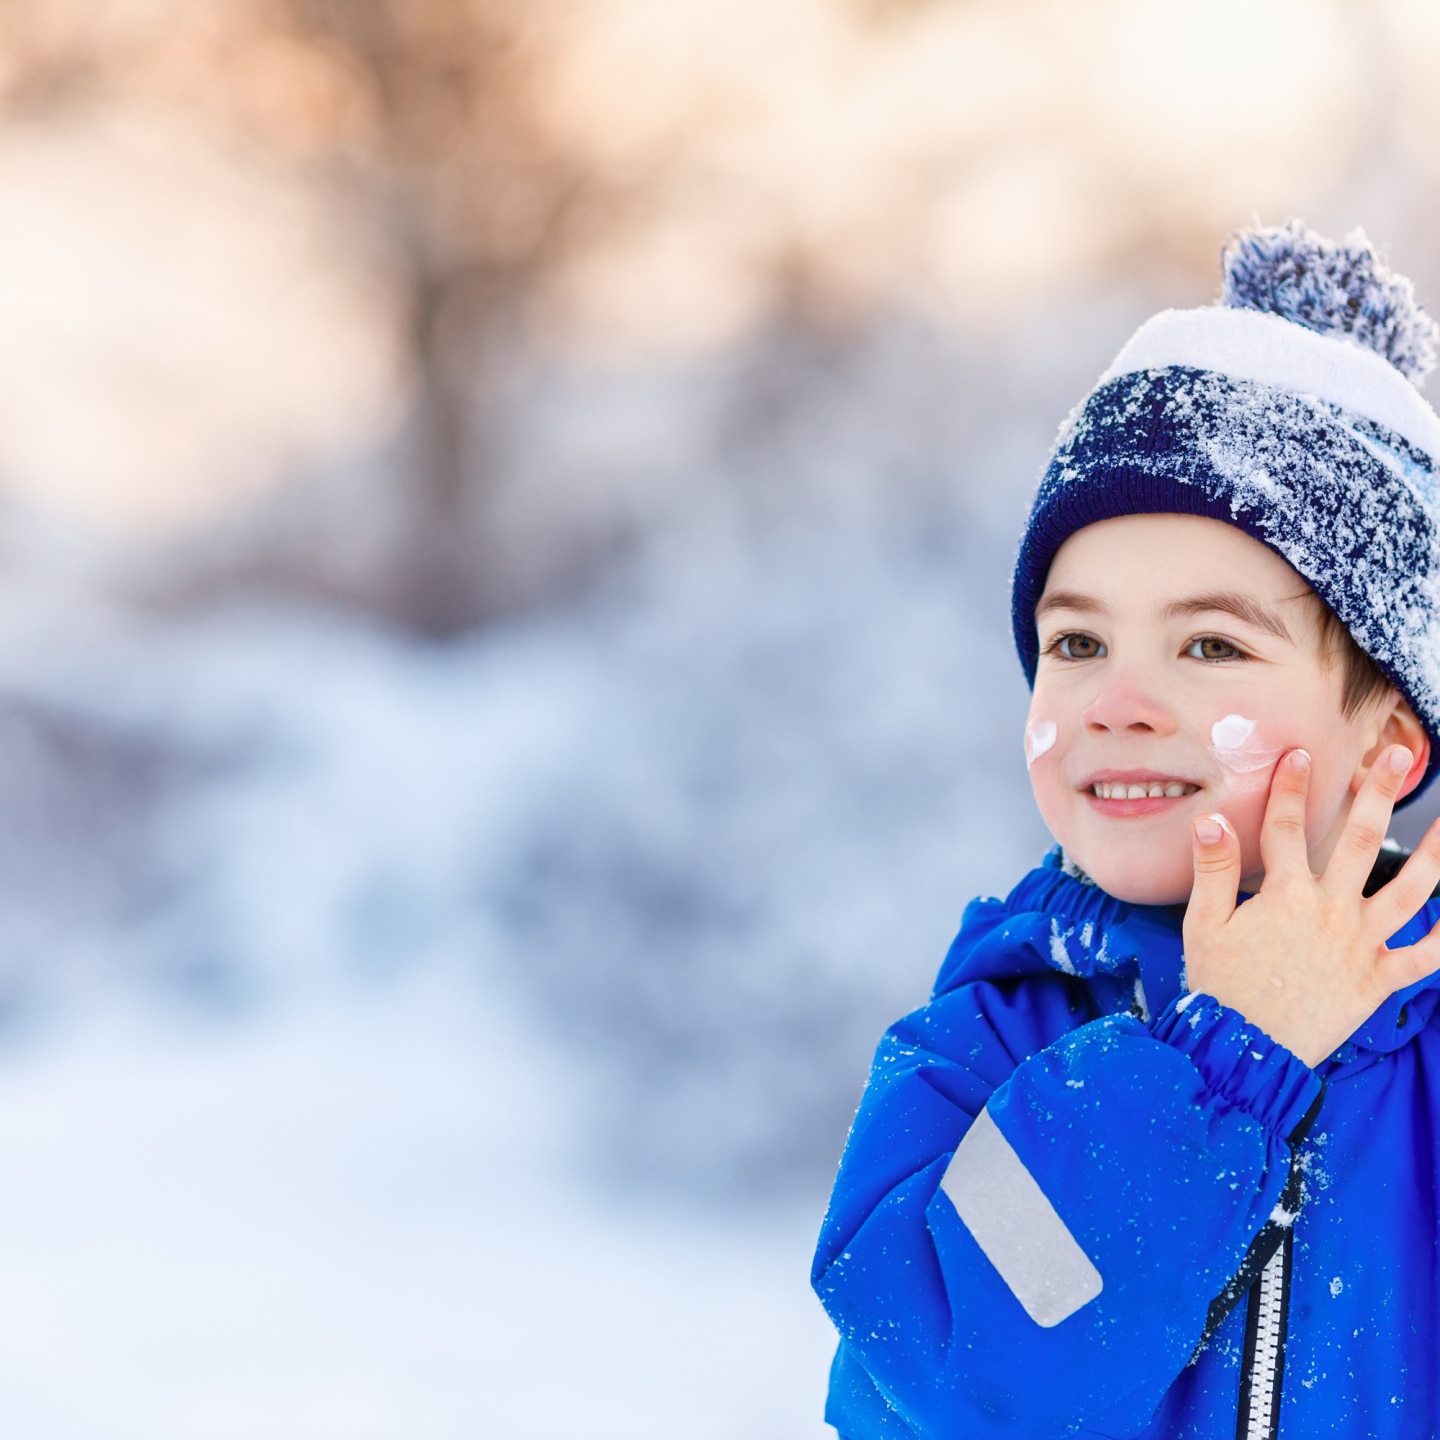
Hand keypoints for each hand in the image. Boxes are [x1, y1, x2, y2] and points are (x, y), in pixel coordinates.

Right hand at [1182, 745, 1439, 1066]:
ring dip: (1435, 854)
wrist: (1246, 1048)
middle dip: (1377, 794)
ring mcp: (1360, 944)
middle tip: (1396, 757)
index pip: (1286, 828)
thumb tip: (1211, 820)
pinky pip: (1426, 956)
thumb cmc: (1220, 986)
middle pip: (1358, 841)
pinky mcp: (1378, 979)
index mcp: (1285, 896)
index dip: (1291, 788)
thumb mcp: (1203, 924)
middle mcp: (1330, 911)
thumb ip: (1212, 870)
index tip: (1301, 754)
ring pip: (1410, 891)